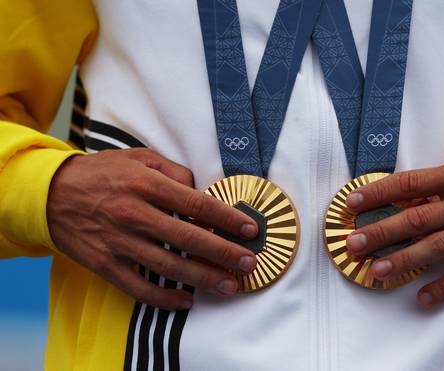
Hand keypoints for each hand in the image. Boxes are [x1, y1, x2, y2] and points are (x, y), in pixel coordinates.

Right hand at [47, 148, 258, 310]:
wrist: (49, 193)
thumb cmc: (102, 173)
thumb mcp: (138, 158)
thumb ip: (173, 171)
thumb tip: (202, 191)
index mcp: (145, 185)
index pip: (197, 204)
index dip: (227, 219)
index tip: (250, 230)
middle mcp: (133, 214)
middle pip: (189, 239)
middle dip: (224, 253)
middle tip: (249, 263)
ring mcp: (118, 241)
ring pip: (168, 267)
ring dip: (203, 278)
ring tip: (229, 285)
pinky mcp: (104, 263)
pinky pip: (138, 287)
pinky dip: (163, 298)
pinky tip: (186, 300)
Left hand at [345, 150, 443, 306]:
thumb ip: (443, 180)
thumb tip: (405, 195)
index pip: (410, 183)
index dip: (379, 192)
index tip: (353, 202)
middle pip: (417, 219)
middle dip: (381, 232)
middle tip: (354, 244)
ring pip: (437, 248)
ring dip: (404, 261)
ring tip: (378, 270)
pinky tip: (422, 296)